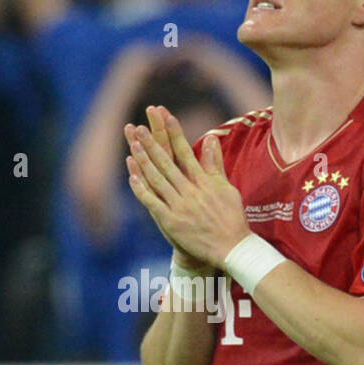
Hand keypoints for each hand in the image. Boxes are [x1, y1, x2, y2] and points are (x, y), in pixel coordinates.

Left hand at [124, 105, 248, 268]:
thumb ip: (216, 163)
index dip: (175, 133)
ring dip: (144, 161)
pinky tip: (132, 176)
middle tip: (139, 127)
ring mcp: (180, 206)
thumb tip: (211, 138)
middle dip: (152, 143)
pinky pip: (153, 202)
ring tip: (133, 144)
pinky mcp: (171, 221)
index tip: (166, 115)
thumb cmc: (231, 218)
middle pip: (167, 162)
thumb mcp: (227, 188)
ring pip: (157, 179)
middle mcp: (191, 191)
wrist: (231, 248)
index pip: (186, 152)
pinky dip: (142, 189)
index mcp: (204, 181)